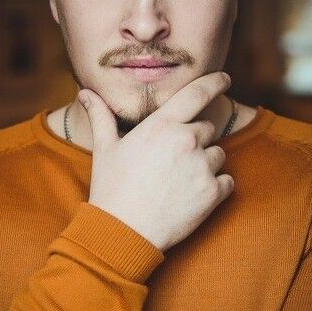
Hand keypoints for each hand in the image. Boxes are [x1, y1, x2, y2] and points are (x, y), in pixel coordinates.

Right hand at [79, 72, 233, 251]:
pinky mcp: (212, 193)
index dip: (214, 82)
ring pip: (218, 154)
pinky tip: (191, 196)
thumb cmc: (111, 188)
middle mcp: (186, 140)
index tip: (225, 78)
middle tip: (173, 160)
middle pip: (207, 128)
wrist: (122, 232)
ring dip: (205, 163)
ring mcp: (201, 166)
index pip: (197, 93)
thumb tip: (85, 93)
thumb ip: (101, 116)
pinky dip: (215, 187)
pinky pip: (226, 181)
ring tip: (178, 181)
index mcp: (161, 125)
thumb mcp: (104, 148)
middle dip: (195, 139)